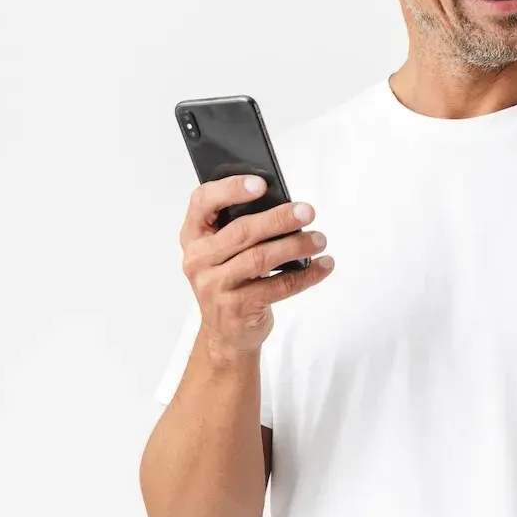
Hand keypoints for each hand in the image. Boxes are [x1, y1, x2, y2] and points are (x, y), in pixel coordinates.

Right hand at [179, 175, 333, 362]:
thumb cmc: (231, 279)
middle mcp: (198, 259)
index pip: (203, 201)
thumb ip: (242, 226)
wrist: (226, 333)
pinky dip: (305, 275)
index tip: (261, 183)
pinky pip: (278, 287)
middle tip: (307, 211)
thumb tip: (287, 206)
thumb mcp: (225, 251)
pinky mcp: (237, 308)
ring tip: (320, 239)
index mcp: (194, 235)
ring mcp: (215, 286)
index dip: (230, 189)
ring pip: (260, 258)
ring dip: (296, 246)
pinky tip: (323, 265)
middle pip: (241, 231)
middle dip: (278, 218)